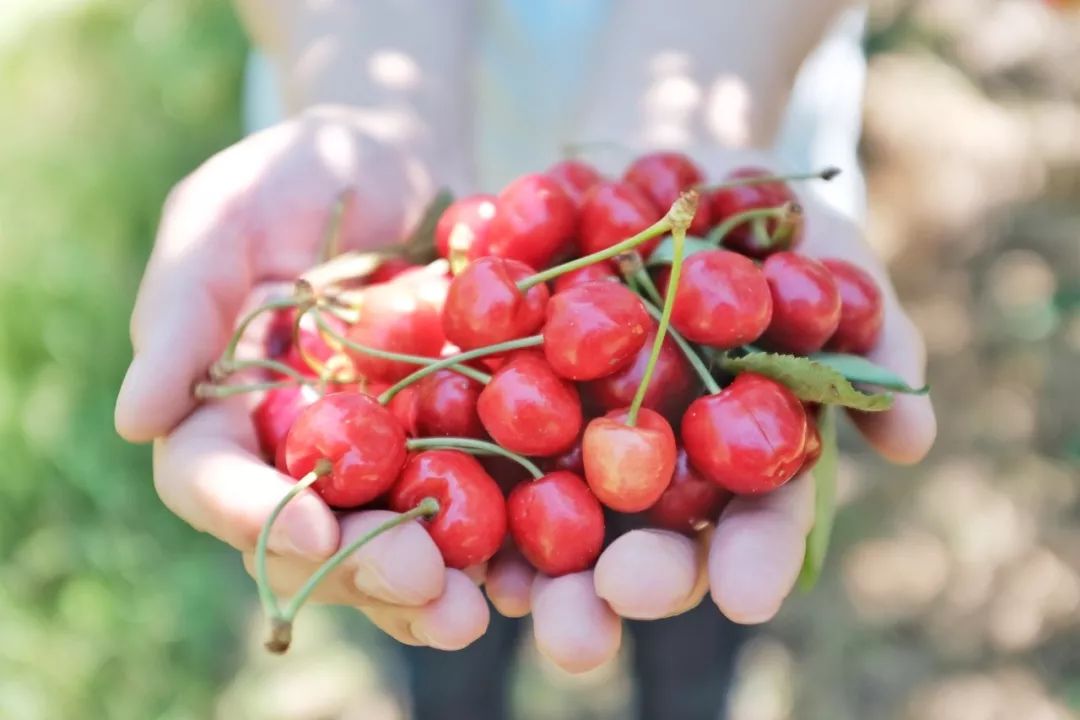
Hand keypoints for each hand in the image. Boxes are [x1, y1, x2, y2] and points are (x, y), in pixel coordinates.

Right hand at [116, 106, 489, 650]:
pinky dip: (489, 543)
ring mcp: (375, 452)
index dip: (256, 511)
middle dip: (362, 568)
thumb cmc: (299, 169)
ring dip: (428, 585)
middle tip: (423, 588)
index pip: (212, 477)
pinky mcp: (448, 442)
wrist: (404, 157)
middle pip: (310, 533)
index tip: (315, 528)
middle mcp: (295, 446)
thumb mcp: (227, 214)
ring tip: (472, 610)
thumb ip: (182, 306)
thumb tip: (134, 418)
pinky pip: (464, 504)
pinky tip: (524, 570)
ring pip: (386, 539)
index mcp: (220, 404)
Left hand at [483, 163, 936, 672]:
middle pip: (642, 543)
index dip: (749, 558)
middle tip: (601, 614)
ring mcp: (568, 442)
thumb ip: (868, 334)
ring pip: (549, 520)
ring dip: (529, 569)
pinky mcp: (493, 398)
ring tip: (510, 599)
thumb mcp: (825, 258)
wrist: (656, 161)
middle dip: (627, 582)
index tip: (741, 596)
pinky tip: (428, 508)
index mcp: (734, 460)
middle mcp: (651, 470)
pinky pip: (467, 444)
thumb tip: (911, 435)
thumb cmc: (759, 222)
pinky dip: (451, 476)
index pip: (752, 524)